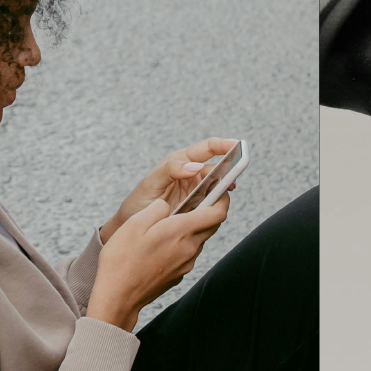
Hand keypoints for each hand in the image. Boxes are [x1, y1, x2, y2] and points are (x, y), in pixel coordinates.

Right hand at [86, 188, 229, 330]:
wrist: (118, 296)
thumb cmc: (123, 259)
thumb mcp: (135, 223)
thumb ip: (158, 208)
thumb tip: (167, 205)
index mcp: (181, 231)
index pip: (218, 212)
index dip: (223, 198)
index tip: (219, 189)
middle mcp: (190, 248)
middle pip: (212, 225)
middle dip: (210, 210)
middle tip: (198, 199)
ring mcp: (186, 263)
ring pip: (199, 239)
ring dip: (194, 228)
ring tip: (173, 222)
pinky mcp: (179, 274)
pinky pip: (188, 253)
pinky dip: (183, 243)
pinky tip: (163, 243)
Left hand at [102, 137, 235, 241]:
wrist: (133, 225)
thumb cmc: (140, 200)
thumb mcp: (152, 182)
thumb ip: (171, 170)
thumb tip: (195, 166)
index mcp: (182, 161)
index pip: (207, 148)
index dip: (223, 145)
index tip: (237, 145)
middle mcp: (193, 174)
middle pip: (218, 170)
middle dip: (228, 173)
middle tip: (231, 183)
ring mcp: (198, 192)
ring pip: (218, 189)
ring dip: (222, 194)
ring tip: (219, 201)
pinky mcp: (199, 209)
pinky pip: (213, 206)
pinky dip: (216, 208)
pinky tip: (213, 213)